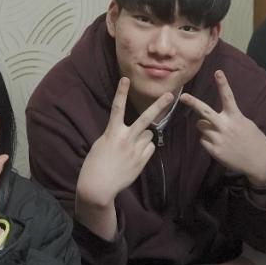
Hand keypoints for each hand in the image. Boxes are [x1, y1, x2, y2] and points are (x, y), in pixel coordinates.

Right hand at [77, 78, 174, 208]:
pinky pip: (150, 148)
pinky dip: (146, 149)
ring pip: (149, 135)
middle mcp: (126, 138)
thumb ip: (116, 135)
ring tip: (132, 147)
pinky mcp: (142, 160)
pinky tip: (136, 157)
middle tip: (170, 95)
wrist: (99, 186)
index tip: (126, 79)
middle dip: (159, 105)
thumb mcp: (102, 144)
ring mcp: (136, 150)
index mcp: (112, 132)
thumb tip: (131, 132)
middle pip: (145, 118)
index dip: (121, 92)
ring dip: (144, 137)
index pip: (117, 108)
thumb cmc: (95, 164)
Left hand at [179, 70, 265, 186]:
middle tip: (183, 96)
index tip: (218, 72)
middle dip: (193, 103)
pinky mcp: (215, 151)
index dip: (223, 83)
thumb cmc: (254, 141)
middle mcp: (226, 126)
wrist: (259, 163)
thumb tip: (209, 120)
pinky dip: (207, 140)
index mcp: (236, 117)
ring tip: (218, 133)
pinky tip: (219, 144)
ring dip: (205, 127)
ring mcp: (219, 139)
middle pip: (205, 112)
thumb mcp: (246, 124)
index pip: (228, 97)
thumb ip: (229, 119)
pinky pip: (203, 140)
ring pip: (201, 126)